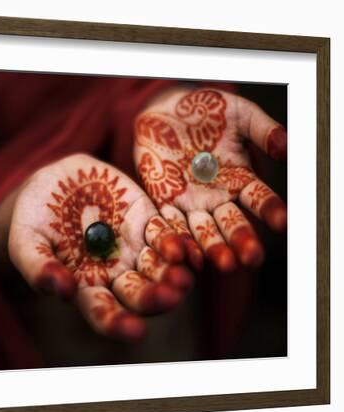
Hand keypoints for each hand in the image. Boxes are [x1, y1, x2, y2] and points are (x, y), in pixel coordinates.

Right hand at [5, 154, 192, 340]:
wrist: (52, 183)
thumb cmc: (33, 220)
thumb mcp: (24, 242)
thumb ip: (38, 268)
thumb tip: (63, 293)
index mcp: (85, 285)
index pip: (103, 311)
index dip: (118, 323)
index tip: (134, 331)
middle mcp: (115, 272)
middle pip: (139, 293)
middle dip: (154, 298)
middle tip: (168, 297)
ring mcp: (133, 246)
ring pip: (158, 267)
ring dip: (172, 274)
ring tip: (181, 278)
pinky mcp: (144, 218)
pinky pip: (164, 233)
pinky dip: (175, 242)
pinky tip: (182, 249)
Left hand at [134, 86, 286, 271]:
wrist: (164, 110)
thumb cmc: (205, 111)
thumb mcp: (238, 114)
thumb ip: (261, 129)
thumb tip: (286, 146)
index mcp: (241, 179)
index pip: (259, 198)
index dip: (270, 209)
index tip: (282, 222)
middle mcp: (218, 197)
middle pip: (233, 223)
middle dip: (243, 240)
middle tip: (251, 258)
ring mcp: (191, 202)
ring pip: (204, 230)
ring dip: (213, 247)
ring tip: (224, 263)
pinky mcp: (164, 201)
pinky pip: (171, 222)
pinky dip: (178, 238)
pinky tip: (185, 253)